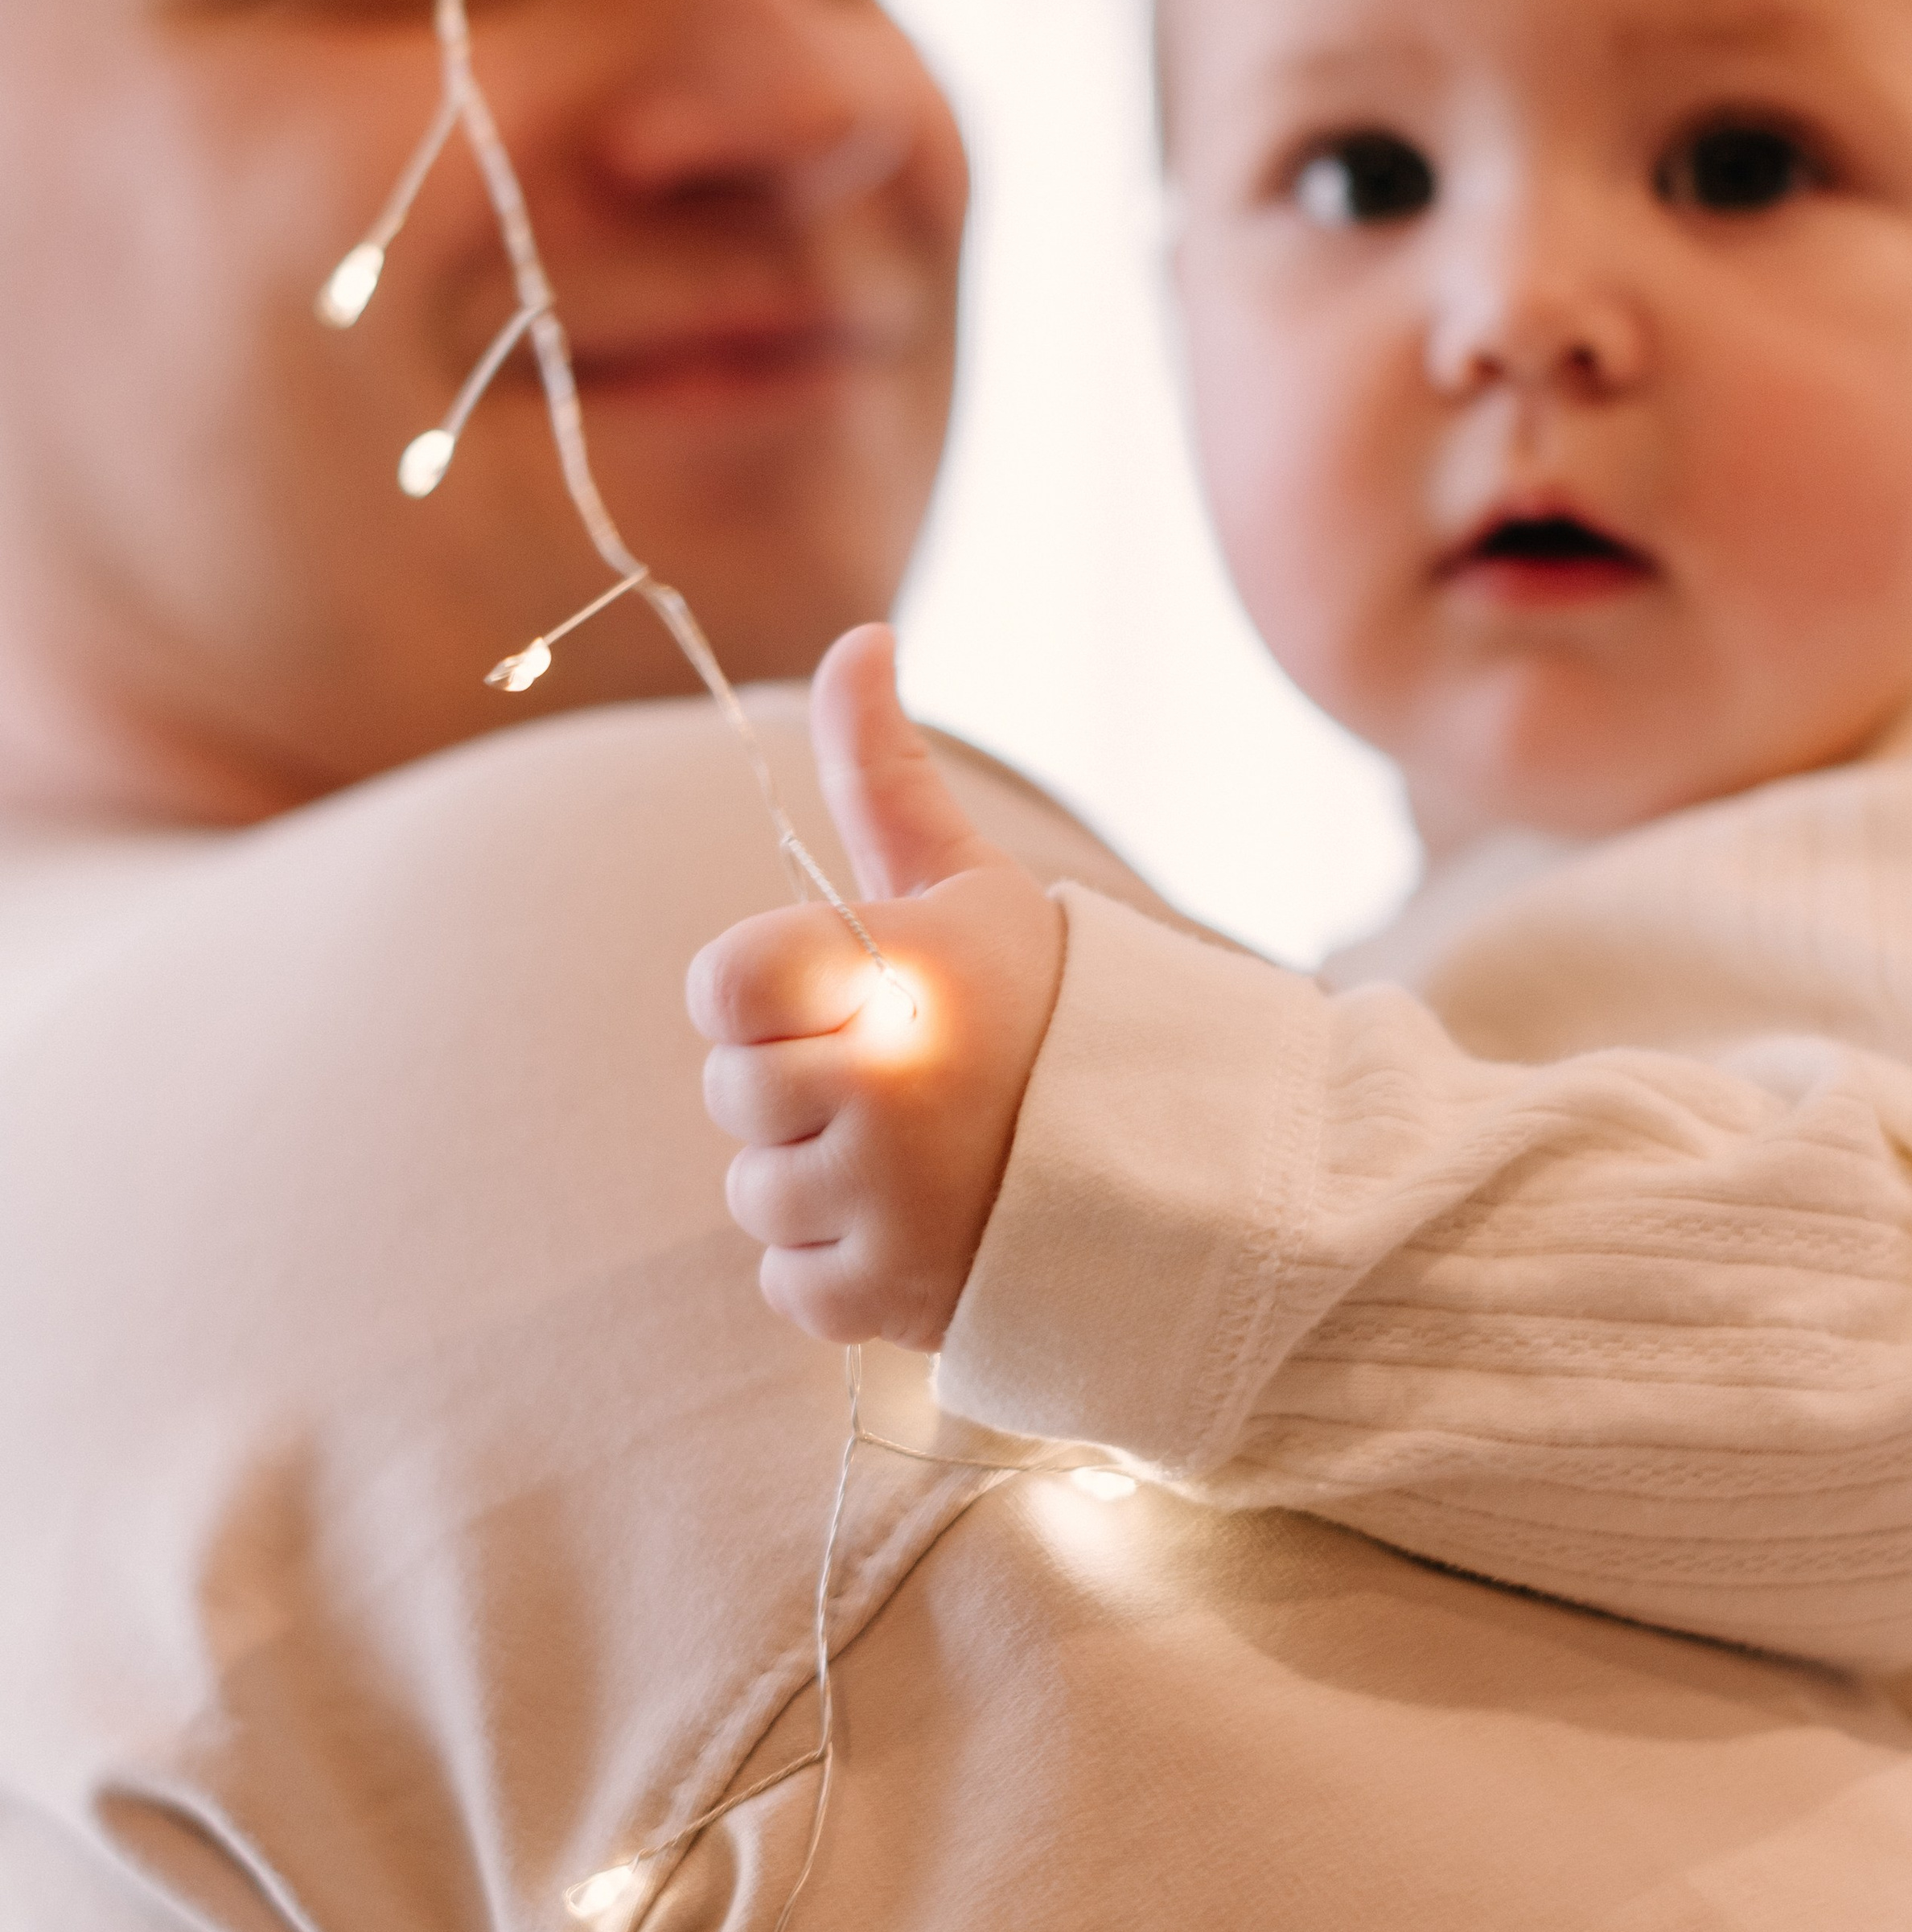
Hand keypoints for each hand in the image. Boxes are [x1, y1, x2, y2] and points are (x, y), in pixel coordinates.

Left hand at [687, 625, 1063, 1349]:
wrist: (1171, 1167)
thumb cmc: (1046, 1010)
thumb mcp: (970, 883)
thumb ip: (888, 770)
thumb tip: (861, 635)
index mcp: (900, 973)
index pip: (720, 984)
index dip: (761, 993)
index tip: (834, 1000)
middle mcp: (887, 1085)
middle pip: (733, 1091)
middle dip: (798, 1087)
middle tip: (899, 1087)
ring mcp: (888, 1199)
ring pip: (754, 1189)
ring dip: (815, 1182)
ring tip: (914, 1163)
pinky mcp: (890, 1296)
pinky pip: (787, 1281)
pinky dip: (835, 1268)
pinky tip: (913, 1232)